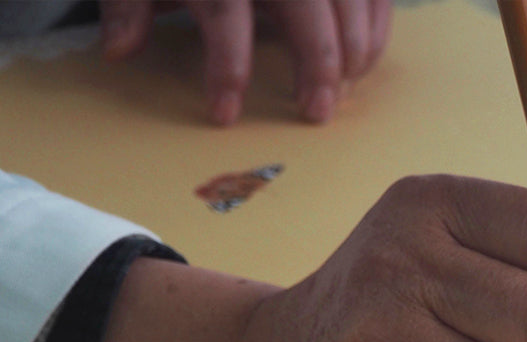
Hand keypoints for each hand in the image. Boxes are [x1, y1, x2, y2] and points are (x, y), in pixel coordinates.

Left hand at [99, 0, 391, 124]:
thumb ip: (130, 4)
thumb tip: (119, 49)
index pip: (224, 12)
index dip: (226, 66)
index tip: (223, 114)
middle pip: (308, 6)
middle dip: (318, 62)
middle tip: (315, 113)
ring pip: (352, 0)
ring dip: (354, 50)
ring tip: (341, 92)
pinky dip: (376, 28)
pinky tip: (363, 63)